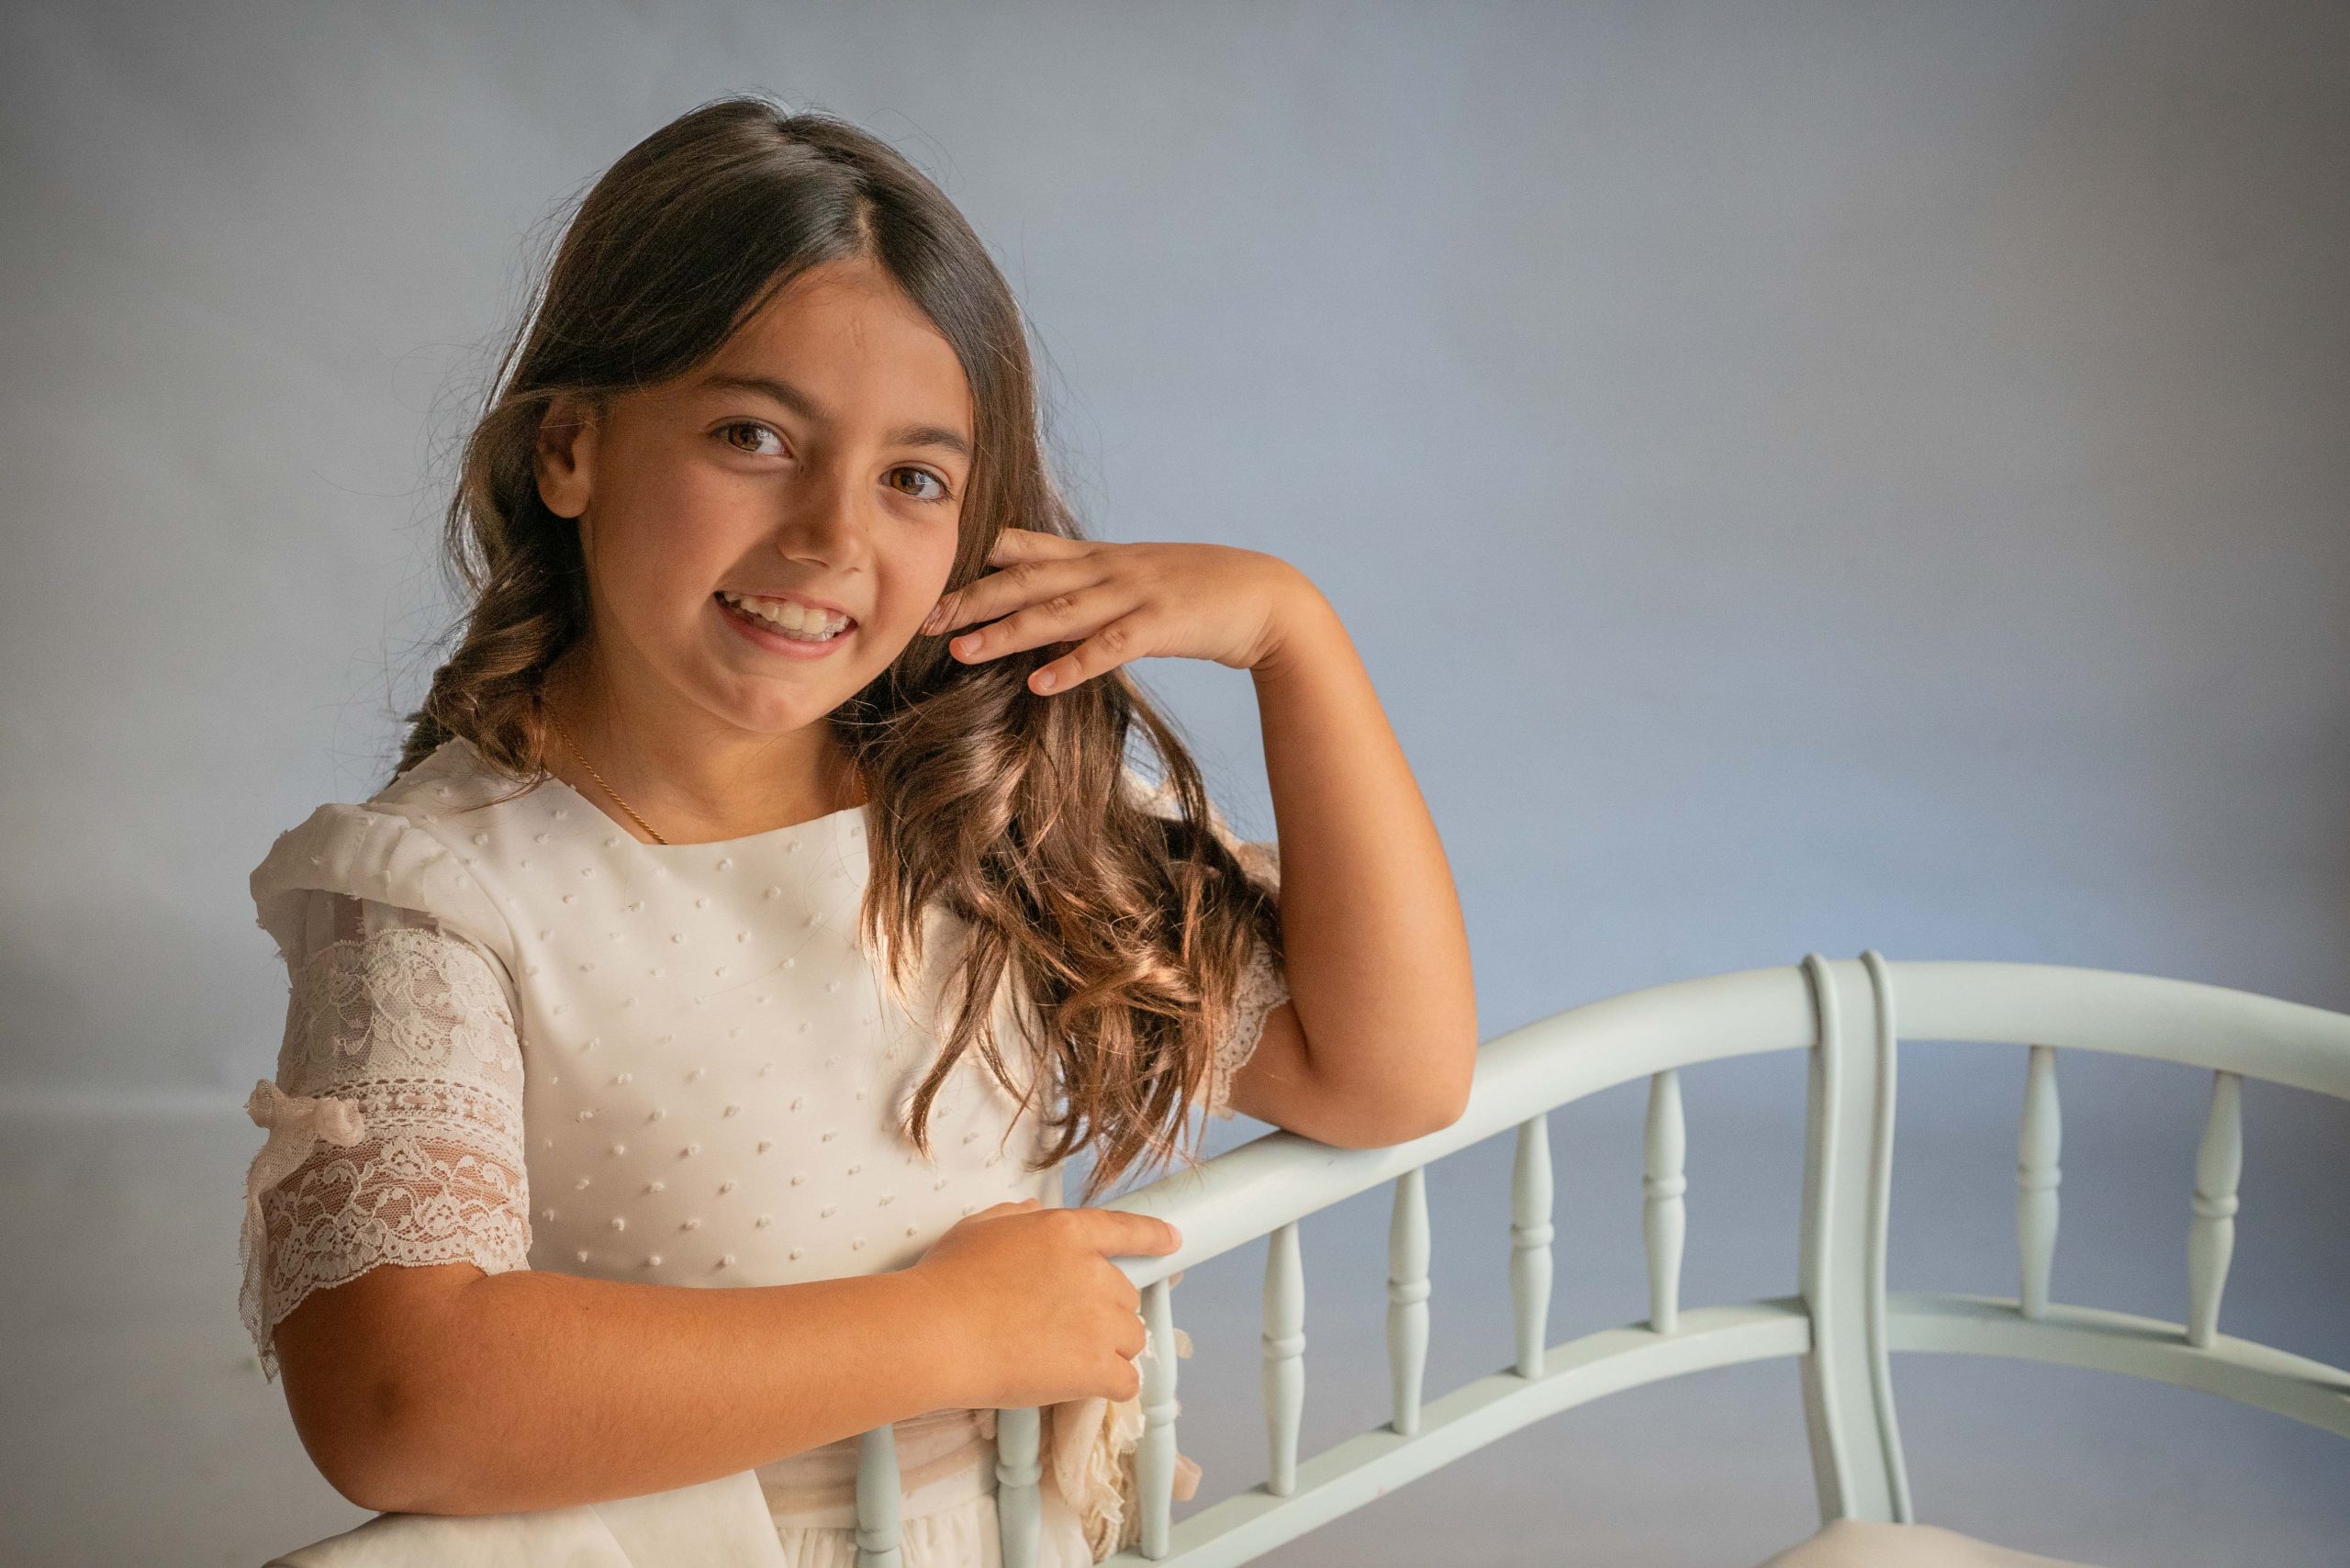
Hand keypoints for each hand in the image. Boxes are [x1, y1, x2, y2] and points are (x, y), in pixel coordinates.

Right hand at [907, 1197, 1183, 1408]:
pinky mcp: (1096, 1367)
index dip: (1153, 1237)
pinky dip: (1112, 1385)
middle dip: (1104, 1311)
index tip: (1172, 1242)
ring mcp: (1099, 1321)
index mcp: (1068, 1232)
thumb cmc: (948, 1279)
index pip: (1126, 1230)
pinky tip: (1088, 1386)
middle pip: (1126, 1296)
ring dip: (1109, 1348)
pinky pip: (1127, 1380)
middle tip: (1063, 1327)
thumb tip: (1033, 1212)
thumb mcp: (980, 1228)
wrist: (938, 1333)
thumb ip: (1015, 1217)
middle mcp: (1095, 1272)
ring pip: (1132, 1338)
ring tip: (1066, 1359)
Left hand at [920, 528, 1306, 693]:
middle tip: (926, 618)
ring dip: (1009, 632)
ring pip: (1059, 611)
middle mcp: (1109, 569)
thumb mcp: (1136, 576)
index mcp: (1100, 557)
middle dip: (974, 598)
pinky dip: (1074, 666)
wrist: (1267, 596)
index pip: (1028, 548)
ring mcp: (1135, 594)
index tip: (932, 575)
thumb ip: (1089, 583)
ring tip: (964, 651)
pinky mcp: (1161, 625)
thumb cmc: (1199, 591)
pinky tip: (1042, 684)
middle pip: (1029, 579)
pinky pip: (1110, 647)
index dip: (978, 560)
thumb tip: (1043, 597)